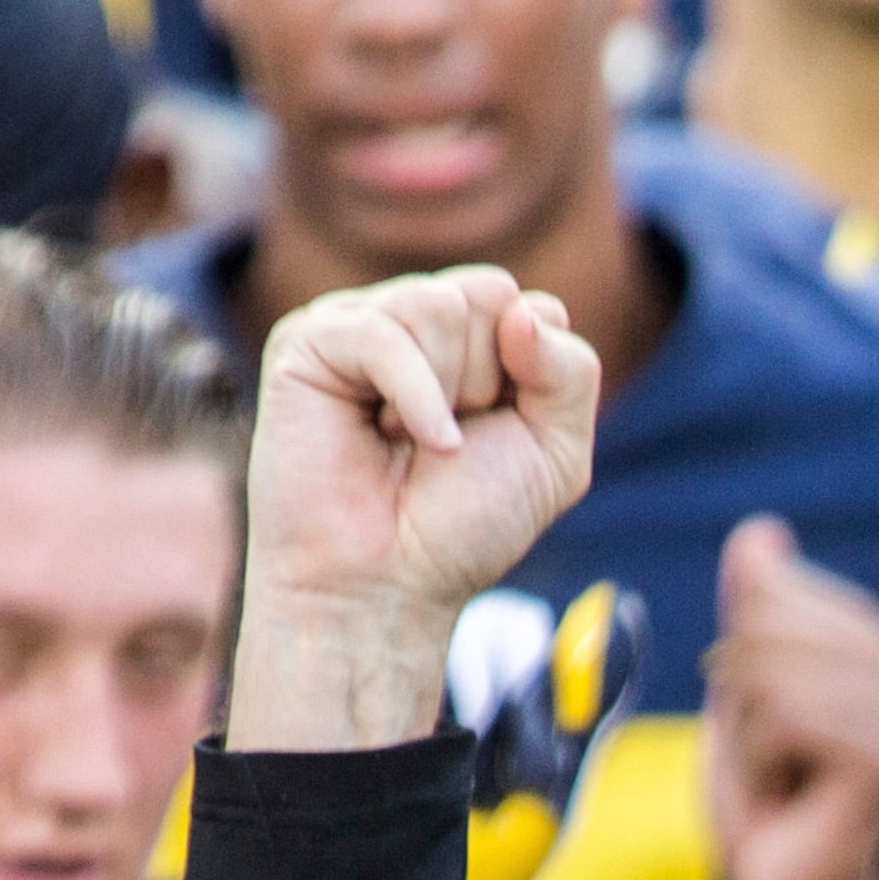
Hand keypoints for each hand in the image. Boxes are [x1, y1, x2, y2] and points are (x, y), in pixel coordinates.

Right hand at [229, 268, 602, 752]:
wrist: (386, 585)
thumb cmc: (464, 524)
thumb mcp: (556, 451)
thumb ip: (571, 372)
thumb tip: (520, 308)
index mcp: (471, 338)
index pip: (529, 306)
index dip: (531, 377)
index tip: (497, 434)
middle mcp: (414, 322)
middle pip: (487, 294)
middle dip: (488, 382)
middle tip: (446, 444)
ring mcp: (358, 325)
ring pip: (438, 305)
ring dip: (446, 391)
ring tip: (406, 442)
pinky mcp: (306, 343)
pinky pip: (382, 333)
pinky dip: (411, 396)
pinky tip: (391, 439)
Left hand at [703, 516, 878, 879]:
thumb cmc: (771, 803)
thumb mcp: (743, 692)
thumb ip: (752, 615)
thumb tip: (761, 534)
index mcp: (873, 641)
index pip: (767, 591)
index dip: (734, 662)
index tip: (766, 728)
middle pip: (763, 628)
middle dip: (738, 702)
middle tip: (770, 762)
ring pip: (766, 675)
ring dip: (748, 741)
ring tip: (782, 784)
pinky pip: (782, 719)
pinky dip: (760, 767)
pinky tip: (790, 802)